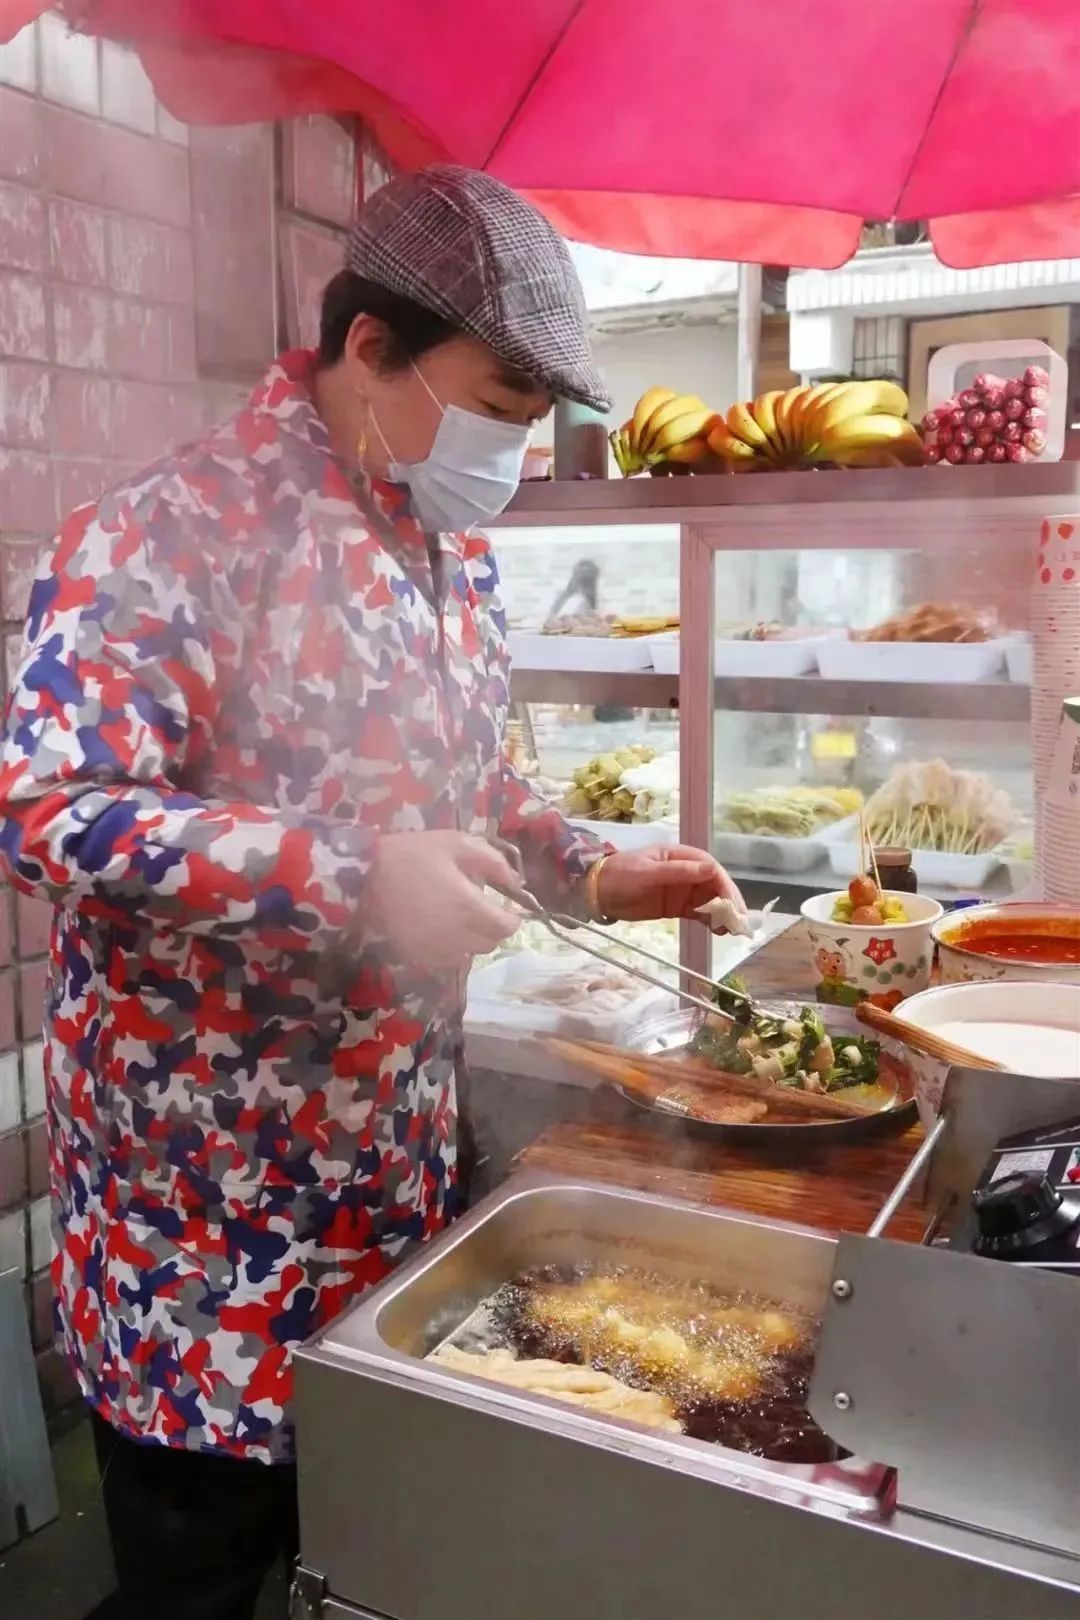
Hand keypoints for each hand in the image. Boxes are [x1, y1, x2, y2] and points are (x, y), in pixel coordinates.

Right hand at [368, 832, 522, 968]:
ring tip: (462, 919)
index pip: (506, 927)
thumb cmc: (414, 854)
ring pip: (470, 954)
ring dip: (473, 939)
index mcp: (469, 908)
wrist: (365, 875)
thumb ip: (493, 862)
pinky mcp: (417, 955)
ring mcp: (435, 950)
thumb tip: (517, 882)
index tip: (508, 907)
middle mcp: (456, 936)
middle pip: (490, 943)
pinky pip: (447, 960)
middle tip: (484, 910)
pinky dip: (452, 949)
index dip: (512, 918)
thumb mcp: (457, 844)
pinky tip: (442, 930)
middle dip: (493, 928)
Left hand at [595, 844, 743, 923]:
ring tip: (733, 930)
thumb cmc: (620, 875)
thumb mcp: (648, 872)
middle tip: (740, 921)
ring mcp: (681, 890)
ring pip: (709, 900)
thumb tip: (712, 870)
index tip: (732, 902)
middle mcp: (685, 871)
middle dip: (729, 901)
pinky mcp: (676, 907)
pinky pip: (698, 913)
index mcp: (679, 856)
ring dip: (723, 913)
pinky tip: (719, 931)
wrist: (596, 892)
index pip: (709, 867)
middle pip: (714, 884)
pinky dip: (710, 921)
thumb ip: (679, 872)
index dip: (723, 883)